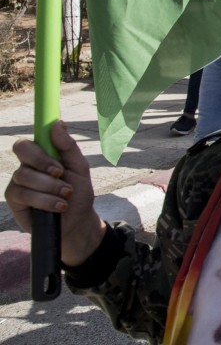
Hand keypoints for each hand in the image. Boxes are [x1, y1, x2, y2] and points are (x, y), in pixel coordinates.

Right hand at [5, 121, 105, 266]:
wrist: (76, 223)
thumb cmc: (78, 194)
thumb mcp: (80, 169)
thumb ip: (69, 147)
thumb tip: (58, 124)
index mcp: (44, 154)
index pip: (34, 136)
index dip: (39, 133)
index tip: (54, 132)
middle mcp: (28, 165)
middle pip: (21, 148)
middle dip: (42, 160)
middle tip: (60, 172)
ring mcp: (19, 182)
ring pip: (25, 174)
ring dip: (50, 186)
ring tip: (67, 194)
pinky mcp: (15, 200)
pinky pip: (23, 194)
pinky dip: (45, 200)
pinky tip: (59, 205)